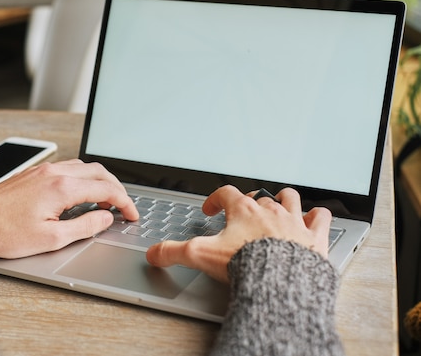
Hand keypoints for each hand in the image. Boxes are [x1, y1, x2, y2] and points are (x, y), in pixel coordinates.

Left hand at [0, 159, 137, 258]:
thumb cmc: (6, 232)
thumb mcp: (51, 239)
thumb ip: (84, 226)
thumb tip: (105, 218)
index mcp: (61, 187)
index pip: (106, 189)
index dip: (124, 202)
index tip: (131, 214)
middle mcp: (54, 172)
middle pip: (99, 172)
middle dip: (117, 188)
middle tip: (124, 207)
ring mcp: (43, 170)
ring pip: (84, 166)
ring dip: (100, 181)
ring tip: (105, 202)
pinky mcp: (34, 172)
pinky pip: (68, 168)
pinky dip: (83, 178)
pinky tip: (81, 194)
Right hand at [146, 185, 330, 282]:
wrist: (279, 281)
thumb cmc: (246, 265)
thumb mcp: (201, 256)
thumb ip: (174, 252)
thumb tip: (154, 253)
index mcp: (243, 210)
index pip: (225, 193)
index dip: (215, 199)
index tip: (210, 210)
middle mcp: (269, 210)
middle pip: (258, 196)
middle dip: (249, 203)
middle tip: (243, 215)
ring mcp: (294, 221)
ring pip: (290, 197)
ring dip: (283, 199)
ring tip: (279, 204)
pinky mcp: (314, 236)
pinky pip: (320, 217)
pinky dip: (317, 216)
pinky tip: (314, 218)